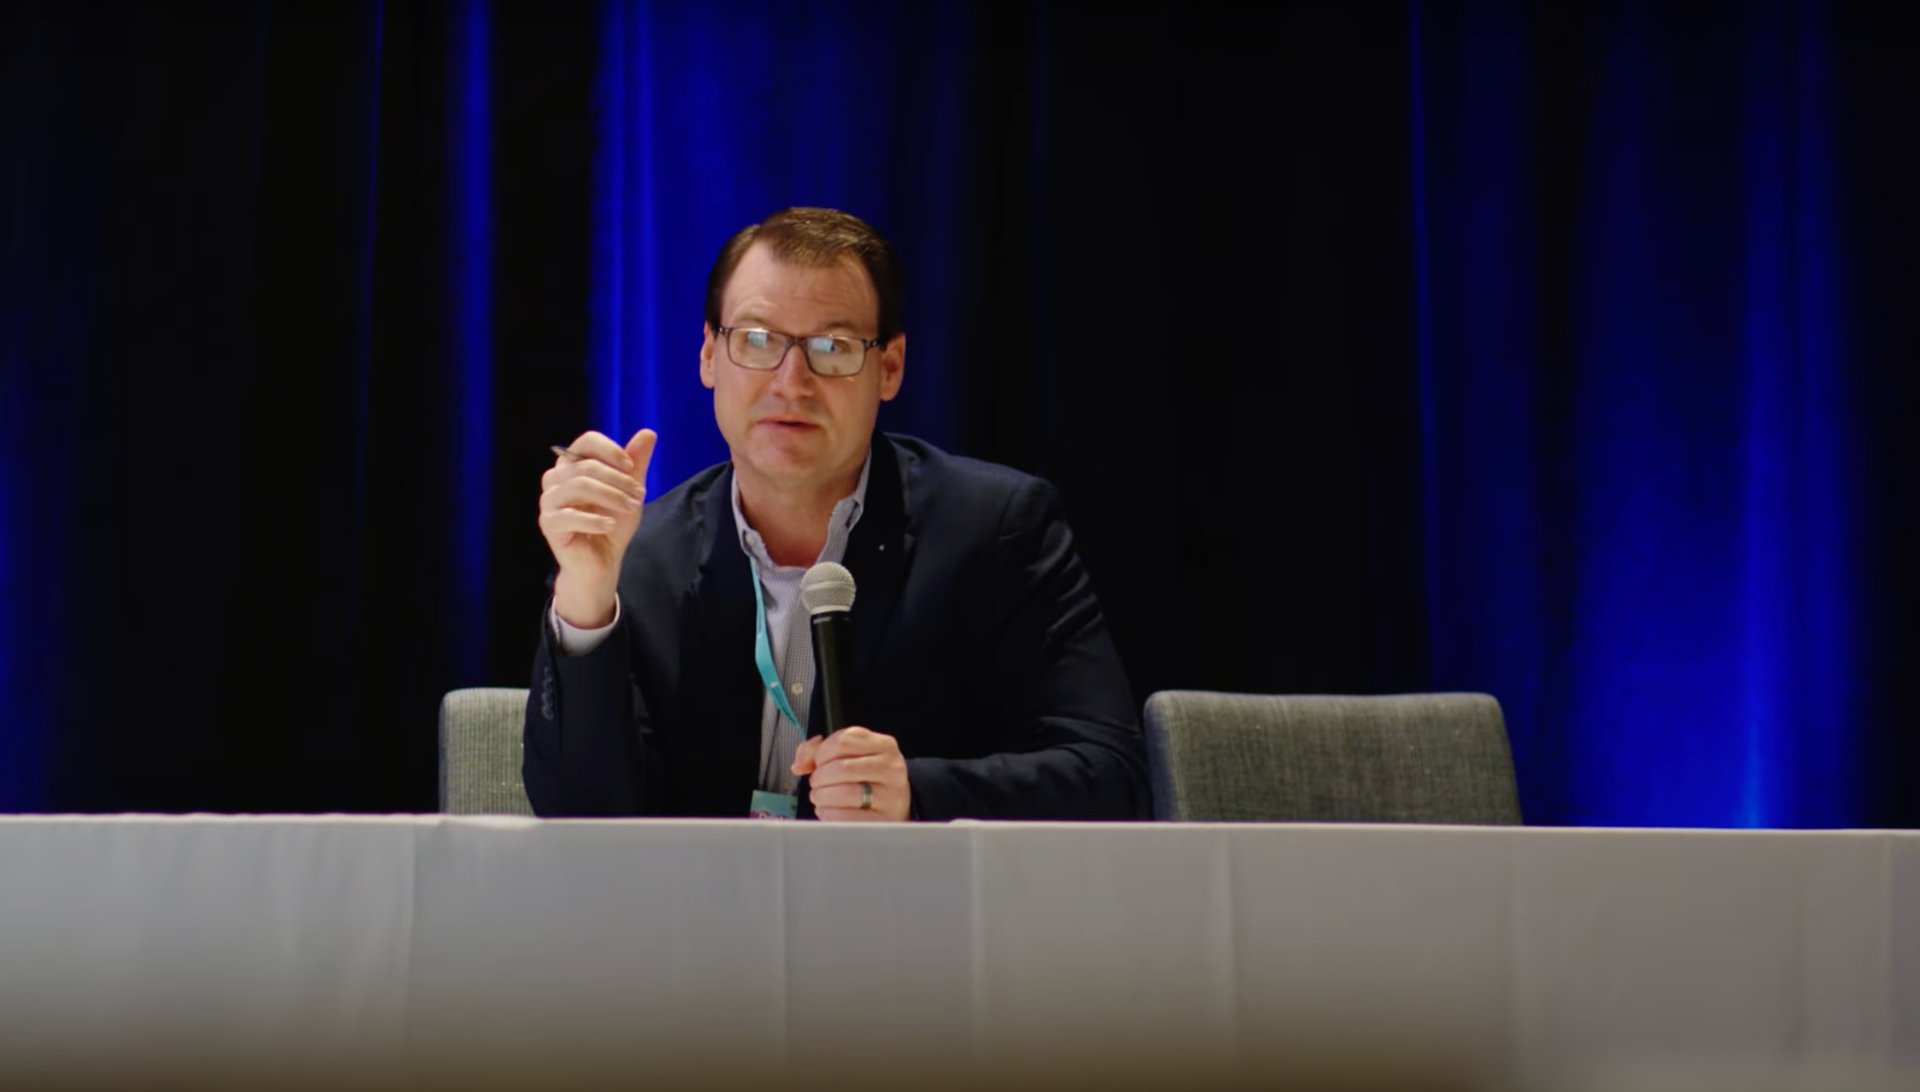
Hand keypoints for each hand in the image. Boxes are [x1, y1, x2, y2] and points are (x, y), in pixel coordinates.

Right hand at [538, 428, 655, 627]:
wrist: (601, 562)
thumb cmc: (612, 523)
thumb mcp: (629, 491)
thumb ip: (636, 463)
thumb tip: (648, 432)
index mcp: (573, 465)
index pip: (586, 441)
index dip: (610, 450)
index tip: (631, 467)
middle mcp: (555, 479)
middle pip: (585, 466)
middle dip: (618, 480)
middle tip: (639, 497)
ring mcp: (549, 501)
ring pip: (578, 486)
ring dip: (611, 497)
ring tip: (631, 509)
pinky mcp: (548, 524)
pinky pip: (569, 515)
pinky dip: (594, 519)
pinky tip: (610, 525)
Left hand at [792, 726, 910, 821]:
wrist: (897, 804)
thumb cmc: (869, 777)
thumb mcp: (851, 754)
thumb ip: (818, 751)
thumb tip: (800, 765)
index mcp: (884, 745)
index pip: (843, 741)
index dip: (821, 753)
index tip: (818, 763)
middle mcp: (891, 768)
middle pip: (840, 768)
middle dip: (819, 777)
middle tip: (817, 783)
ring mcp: (890, 795)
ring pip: (843, 792)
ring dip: (822, 796)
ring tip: (820, 797)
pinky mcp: (883, 819)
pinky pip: (846, 817)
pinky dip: (828, 814)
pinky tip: (828, 810)